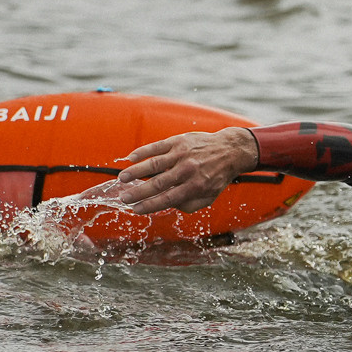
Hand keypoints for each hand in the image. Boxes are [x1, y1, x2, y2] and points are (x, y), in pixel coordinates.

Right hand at [92, 127, 259, 215]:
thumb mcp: (208, 197)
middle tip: (123, 198)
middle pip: (158, 183)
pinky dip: (143, 152)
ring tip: (122, 178)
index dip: (150, 205)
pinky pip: (157, 146)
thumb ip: (189, 205)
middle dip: (138, 192)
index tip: (135, 210)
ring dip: (135, 171)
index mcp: (195, 187)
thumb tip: (169, 205)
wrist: (229, 150)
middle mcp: (187, 170)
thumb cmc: (216, 176)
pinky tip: (130, 158)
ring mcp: (182, 154)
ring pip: (154, 163)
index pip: (167, 199)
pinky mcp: (178, 141)